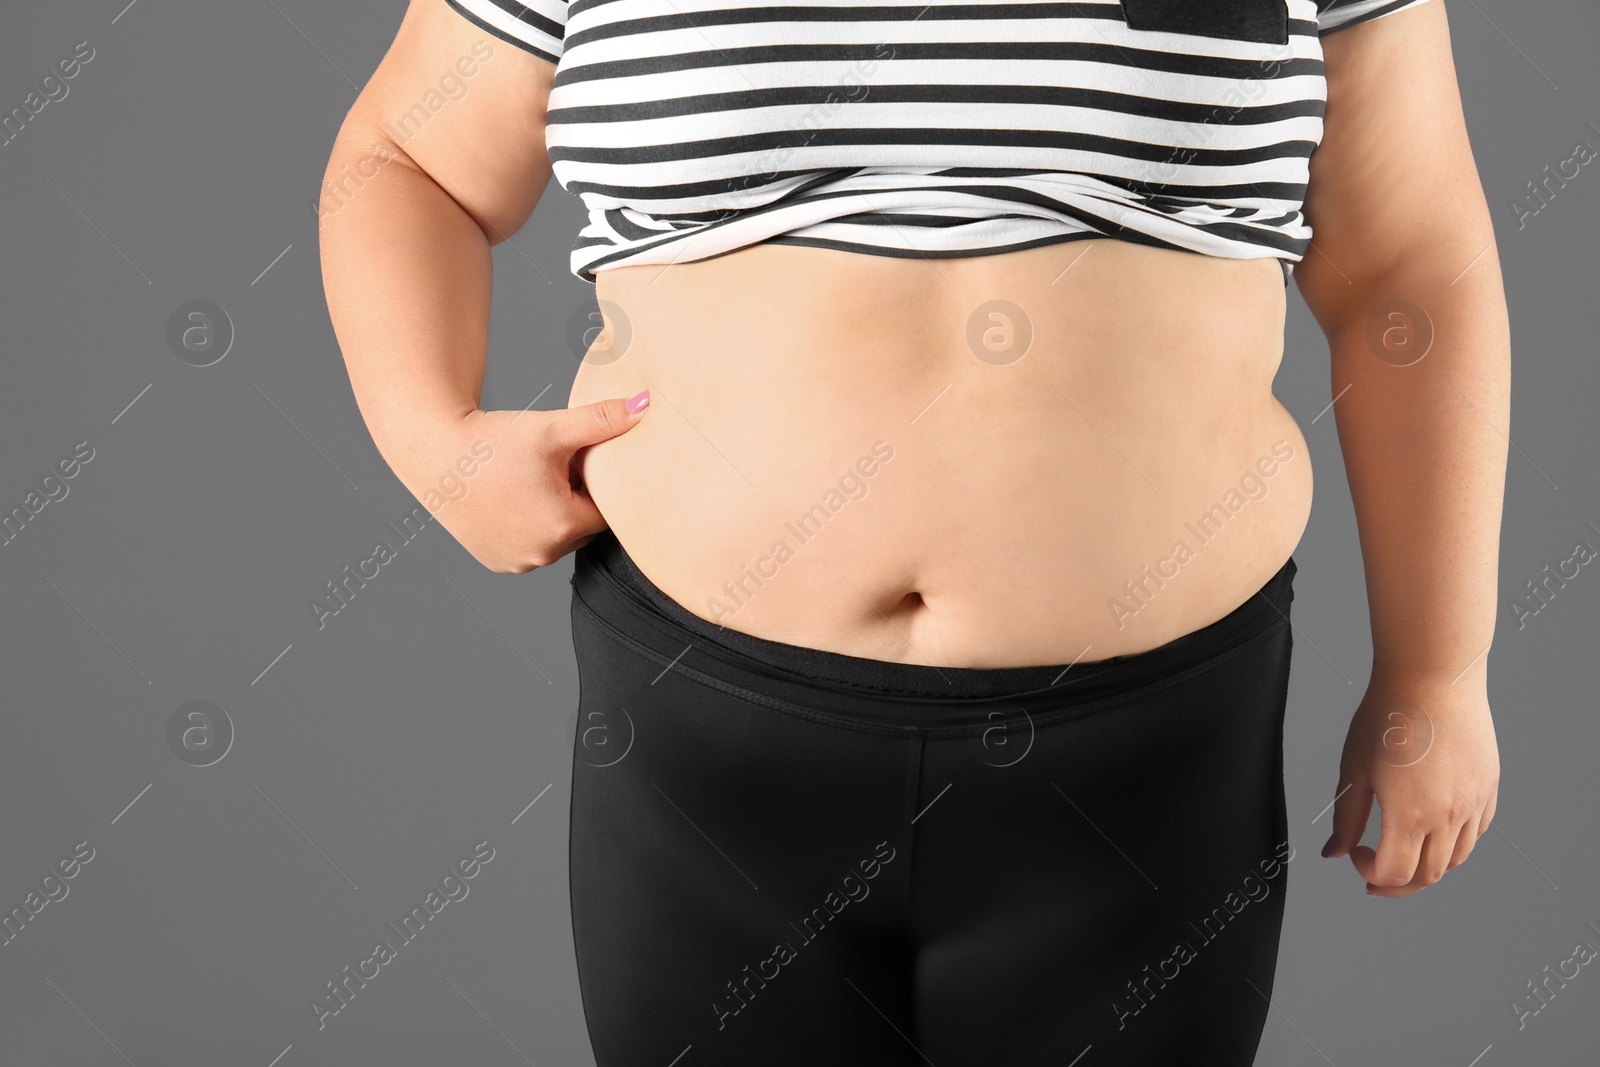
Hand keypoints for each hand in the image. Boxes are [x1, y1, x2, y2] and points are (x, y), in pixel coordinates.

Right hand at [420, 391, 649, 572]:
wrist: (433, 452)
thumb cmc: (493, 440)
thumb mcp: (553, 428)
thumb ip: (603, 419)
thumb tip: (647, 403)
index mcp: (564, 526)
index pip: (605, 509)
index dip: (593, 482)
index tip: (573, 461)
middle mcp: (543, 554)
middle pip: (582, 526)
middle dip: (575, 499)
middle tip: (548, 468)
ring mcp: (519, 563)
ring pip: (558, 538)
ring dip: (553, 515)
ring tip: (527, 482)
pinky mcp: (499, 564)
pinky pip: (531, 547)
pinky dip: (529, 527)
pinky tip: (510, 500)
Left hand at [1321, 670, 1499, 896]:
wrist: (1432, 677)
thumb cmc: (1387, 716)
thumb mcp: (1354, 768)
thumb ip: (1346, 818)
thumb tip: (1334, 854)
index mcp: (1410, 813)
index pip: (1395, 873)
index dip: (1371, 874)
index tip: (1356, 856)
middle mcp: (1449, 816)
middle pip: (1428, 875)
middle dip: (1398, 883)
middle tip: (1375, 874)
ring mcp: (1474, 804)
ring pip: (1456, 859)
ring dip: (1427, 867)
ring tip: (1403, 855)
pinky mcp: (1489, 789)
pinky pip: (1475, 834)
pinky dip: (1453, 845)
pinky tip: (1431, 832)